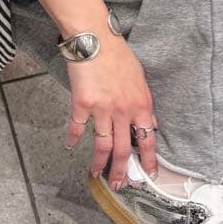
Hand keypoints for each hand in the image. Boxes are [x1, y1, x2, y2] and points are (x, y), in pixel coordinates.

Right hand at [66, 30, 156, 185]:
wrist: (95, 38)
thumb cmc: (118, 55)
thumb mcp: (140, 80)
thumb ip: (144, 105)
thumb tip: (151, 124)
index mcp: (141, 105)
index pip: (148, 140)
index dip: (148, 160)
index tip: (148, 175)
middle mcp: (123, 111)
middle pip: (124, 150)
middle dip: (121, 171)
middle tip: (119, 185)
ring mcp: (102, 110)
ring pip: (102, 145)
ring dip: (99, 162)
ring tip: (96, 173)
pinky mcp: (82, 105)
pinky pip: (78, 128)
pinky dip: (74, 139)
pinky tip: (71, 146)